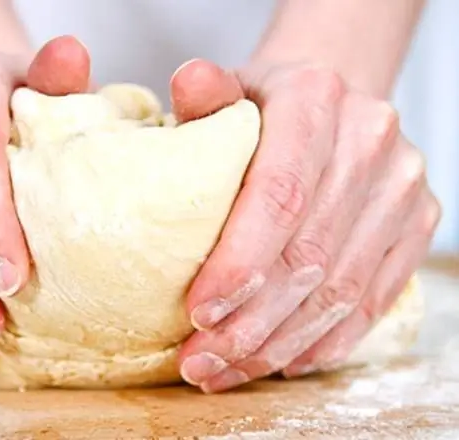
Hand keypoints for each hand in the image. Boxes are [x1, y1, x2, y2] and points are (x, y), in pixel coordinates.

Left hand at [174, 61, 440, 392]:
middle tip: (200, 361)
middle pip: (307, 255)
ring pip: (339, 290)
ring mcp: (402, 186)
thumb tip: (190, 80)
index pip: (279, 194)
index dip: (239, 263)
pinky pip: (372, 300)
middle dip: (249, 322)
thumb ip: (208, 96)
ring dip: (278, 343)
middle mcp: (370, 141)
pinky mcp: (416, 223)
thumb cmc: (265, 106)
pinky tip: (282, 361)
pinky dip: (324, 340)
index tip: (197, 313)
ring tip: (226, 370)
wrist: (331, 106)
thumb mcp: (231, 92)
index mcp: (316, 101)